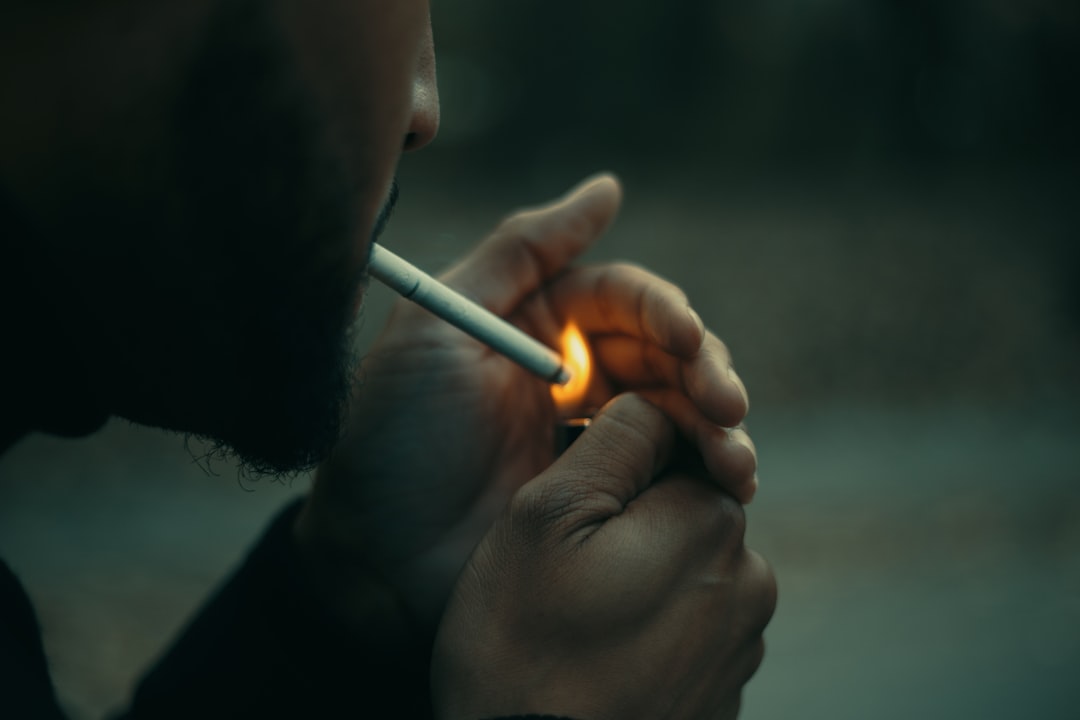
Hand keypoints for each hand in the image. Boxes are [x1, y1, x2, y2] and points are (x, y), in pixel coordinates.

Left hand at [295, 173, 756, 628]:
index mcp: (538, 324)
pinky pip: (672, 475)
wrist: (377, 558)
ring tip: (738, 462)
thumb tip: (610, 186)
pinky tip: (731, 488)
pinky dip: (706, 476)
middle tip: (727, 406)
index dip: (664, 312)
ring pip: (681, 414)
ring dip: (719, 429)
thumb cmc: (397, 432)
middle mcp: (575, 374)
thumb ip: (522, 249)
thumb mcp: (442, 321)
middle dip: (706, 373)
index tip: (687, 337)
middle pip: (667, 354)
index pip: (624, 301)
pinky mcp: (608, 499)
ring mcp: (595, 439)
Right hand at [432, 394, 775, 719]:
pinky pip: (683, 633)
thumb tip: (657, 406)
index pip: (672, 448)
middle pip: (677, 511)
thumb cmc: (524, 649)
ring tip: (574, 629)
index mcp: (709, 522)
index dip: (608, 473)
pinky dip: (644, 636)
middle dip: (624, 527)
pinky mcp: (724, 695)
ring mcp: (741, 647)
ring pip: (679, 572)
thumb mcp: (545, 516)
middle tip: (559, 577)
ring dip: (633, 582)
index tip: (565, 520)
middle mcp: (747, 580)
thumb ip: (614, 440)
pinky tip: (596, 664)